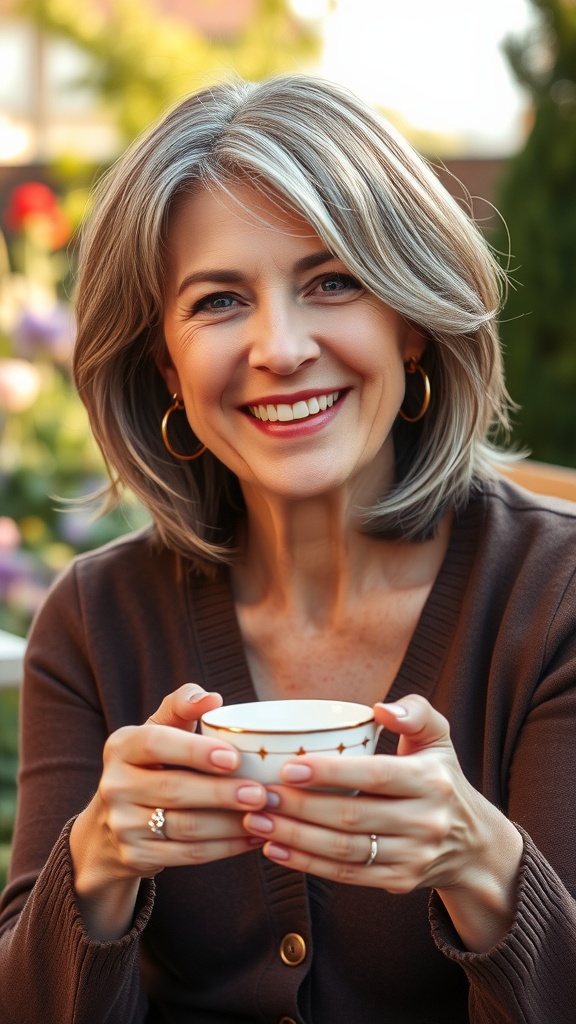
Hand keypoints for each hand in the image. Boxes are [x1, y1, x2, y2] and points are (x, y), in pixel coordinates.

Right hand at [70, 684, 268, 938]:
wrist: (114, 824)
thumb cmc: (153, 764)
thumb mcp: (160, 729)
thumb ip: (182, 705)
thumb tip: (212, 699)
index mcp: (121, 746)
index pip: (156, 743)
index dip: (195, 751)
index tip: (234, 757)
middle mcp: (114, 785)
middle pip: (173, 789)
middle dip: (222, 793)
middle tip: (261, 793)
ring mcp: (122, 825)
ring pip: (185, 827)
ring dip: (230, 824)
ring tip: (264, 816)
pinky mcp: (136, 856)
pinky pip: (188, 855)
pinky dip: (225, 848)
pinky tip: (252, 837)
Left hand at [243, 694, 522, 950]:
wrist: (473, 845)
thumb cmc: (440, 778)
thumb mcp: (438, 738)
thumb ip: (415, 712)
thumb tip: (381, 709)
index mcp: (432, 781)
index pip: (375, 776)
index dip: (331, 773)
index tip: (289, 767)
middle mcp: (426, 822)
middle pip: (352, 816)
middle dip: (299, 807)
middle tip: (258, 794)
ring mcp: (412, 857)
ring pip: (344, 850)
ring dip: (295, 837)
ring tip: (257, 821)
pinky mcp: (398, 882)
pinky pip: (346, 876)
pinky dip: (306, 864)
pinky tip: (275, 849)